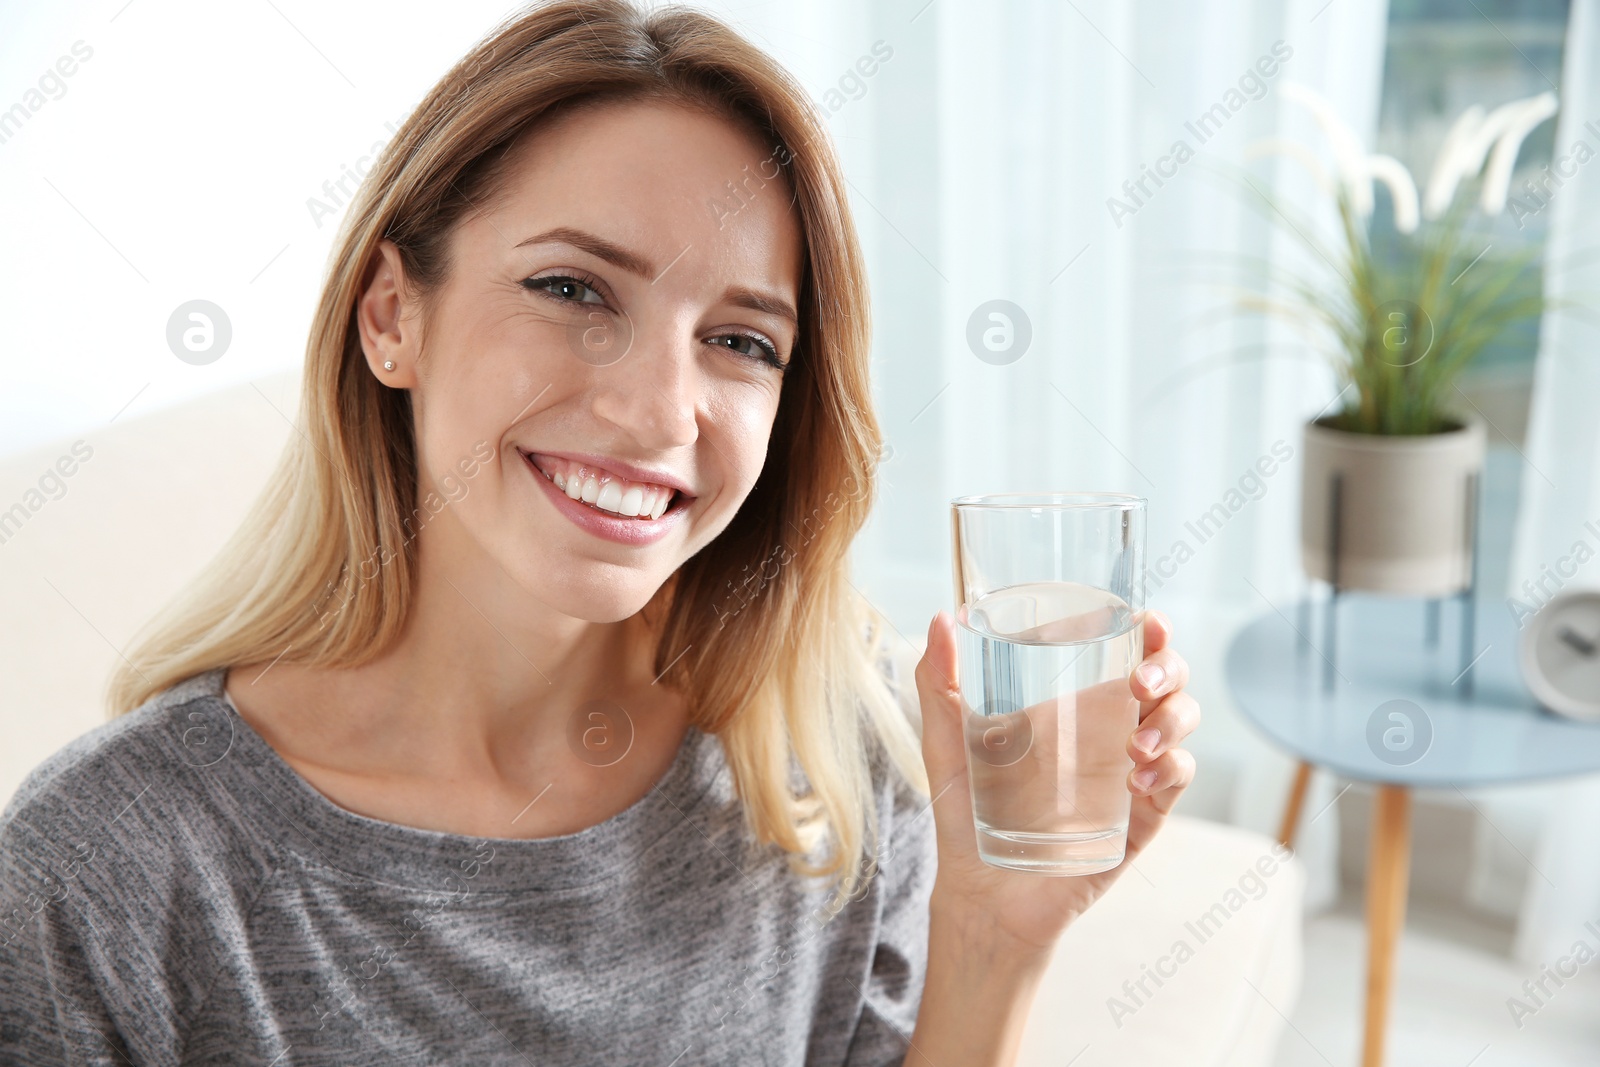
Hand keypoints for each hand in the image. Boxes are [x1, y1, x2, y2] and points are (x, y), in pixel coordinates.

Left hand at [913, 608, 1197, 957]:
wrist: (979, 892)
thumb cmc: (965, 813)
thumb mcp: (946, 742)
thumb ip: (939, 683)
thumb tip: (942, 616)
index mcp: (1075, 706)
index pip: (1127, 653)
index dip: (1149, 632)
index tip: (1146, 621)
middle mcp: (1111, 732)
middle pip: (1168, 682)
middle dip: (1168, 669)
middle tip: (1139, 683)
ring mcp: (1131, 773)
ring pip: (1182, 725)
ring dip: (1173, 721)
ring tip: (1136, 745)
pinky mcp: (1141, 818)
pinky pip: (1177, 783)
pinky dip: (1171, 770)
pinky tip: (1139, 778)